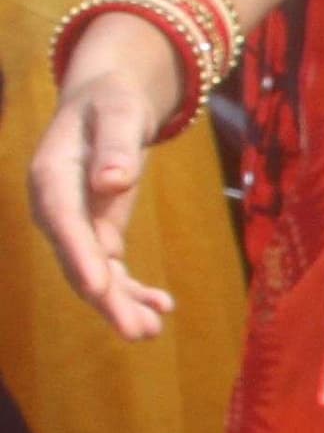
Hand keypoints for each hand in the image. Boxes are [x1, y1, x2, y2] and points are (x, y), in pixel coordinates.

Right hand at [27, 8, 185, 337]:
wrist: (106, 101)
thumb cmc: (112, 101)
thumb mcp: (119, 112)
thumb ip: (117, 146)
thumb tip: (114, 181)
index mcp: (53, 174)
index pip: (62, 218)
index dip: (78, 254)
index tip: (98, 288)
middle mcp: (57, 205)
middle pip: (76, 256)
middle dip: (105, 296)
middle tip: (136, 330)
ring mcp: (76, 222)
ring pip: (93, 270)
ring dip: (121, 303)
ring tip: (152, 331)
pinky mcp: (97, 231)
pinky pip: (111, 267)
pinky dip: (132, 289)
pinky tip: (162, 307)